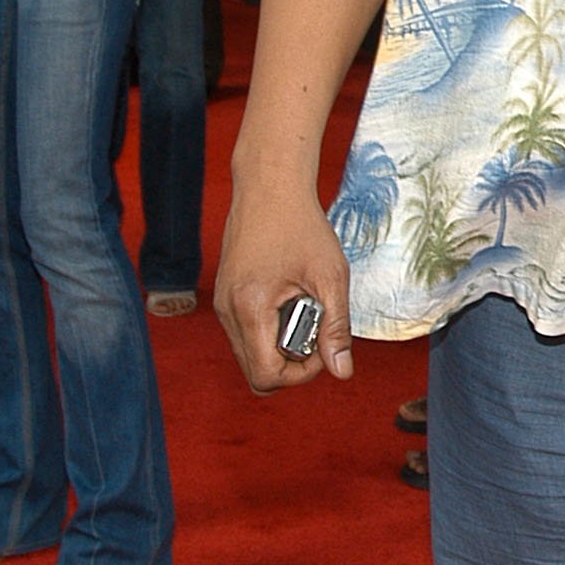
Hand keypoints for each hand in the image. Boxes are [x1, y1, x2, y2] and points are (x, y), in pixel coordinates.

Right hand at [215, 185, 353, 393]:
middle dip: (291, 364)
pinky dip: (269, 331)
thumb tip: (342, 371)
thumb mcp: (330, 276)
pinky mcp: (225, 297)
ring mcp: (222, 305)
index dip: (300, 374)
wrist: (269, 188)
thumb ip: (337, 327)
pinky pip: (246, 334)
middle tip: (317, 333)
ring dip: (280, 347)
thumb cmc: (301, 226)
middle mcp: (227, 311)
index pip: (266, 376)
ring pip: (249, 355)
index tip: (322, 348)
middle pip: (255, 372)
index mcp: (250, 308)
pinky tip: (291, 304)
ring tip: (306, 313)